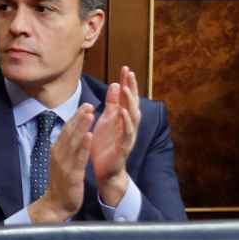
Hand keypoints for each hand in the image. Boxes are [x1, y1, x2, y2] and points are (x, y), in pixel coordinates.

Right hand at [28, 104, 93, 223]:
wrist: (55, 205)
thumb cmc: (61, 184)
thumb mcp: (61, 162)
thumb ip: (64, 148)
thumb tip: (69, 134)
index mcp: (56, 151)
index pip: (66, 131)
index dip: (75, 117)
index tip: (84, 106)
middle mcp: (58, 155)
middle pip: (69, 132)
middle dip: (79, 117)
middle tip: (88, 104)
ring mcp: (64, 164)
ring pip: (74, 142)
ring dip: (81, 126)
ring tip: (89, 114)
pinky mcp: (71, 174)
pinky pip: (78, 158)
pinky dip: (84, 146)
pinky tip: (89, 135)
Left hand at [90, 66, 140, 205]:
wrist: (105, 171)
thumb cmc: (106, 145)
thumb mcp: (107, 121)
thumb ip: (112, 104)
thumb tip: (116, 84)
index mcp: (123, 118)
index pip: (127, 97)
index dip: (127, 83)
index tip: (125, 68)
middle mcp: (129, 125)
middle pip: (133, 103)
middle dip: (131, 88)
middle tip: (129, 73)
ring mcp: (128, 136)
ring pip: (133, 116)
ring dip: (129, 101)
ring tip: (125, 88)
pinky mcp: (124, 147)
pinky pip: (127, 133)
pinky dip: (126, 122)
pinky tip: (122, 112)